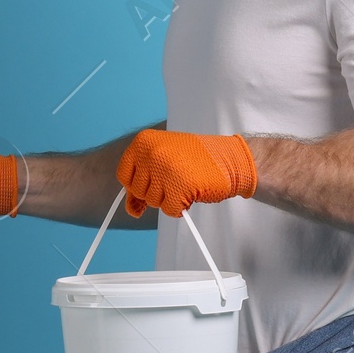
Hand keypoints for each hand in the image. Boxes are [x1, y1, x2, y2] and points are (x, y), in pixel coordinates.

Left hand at [115, 128, 256, 218]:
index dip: (138, 185)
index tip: (153, 181)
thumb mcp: (163, 161)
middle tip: (176, 179)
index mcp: (143, 142)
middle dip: (156, 192)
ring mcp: (165, 169)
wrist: (230, 159)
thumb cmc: (197, 159)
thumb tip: (131, 210)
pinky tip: (191, 193)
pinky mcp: (180, 186)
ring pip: (153, 202)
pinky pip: (169, 210)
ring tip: (185, 182)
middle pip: (139, 191)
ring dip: (169, 199)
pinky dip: (180, 208)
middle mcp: (152, 153)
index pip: (124, 175)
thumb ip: (143, 182)